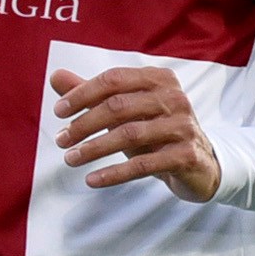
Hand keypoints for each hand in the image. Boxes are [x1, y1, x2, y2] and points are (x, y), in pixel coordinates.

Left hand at [51, 64, 220, 199]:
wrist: (199, 163)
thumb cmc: (154, 131)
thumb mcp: (125, 111)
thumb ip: (92, 93)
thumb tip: (55, 76)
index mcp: (158, 79)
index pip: (113, 79)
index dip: (82, 94)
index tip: (58, 112)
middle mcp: (174, 97)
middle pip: (118, 106)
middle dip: (84, 124)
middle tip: (61, 140)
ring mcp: (182, 126)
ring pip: (129, 134)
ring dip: (94, 149)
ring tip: (70, 159)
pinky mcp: (185, 155)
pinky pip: (143, 164)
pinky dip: (114, 173)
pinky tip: (92, 179)